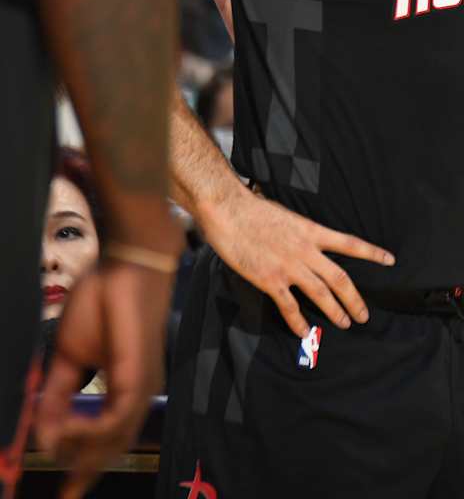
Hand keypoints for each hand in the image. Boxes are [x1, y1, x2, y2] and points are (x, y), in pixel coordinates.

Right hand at [35, 258, 173, 496]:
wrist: (124, 266)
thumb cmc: (100, 304)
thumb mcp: (68, 358)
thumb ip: (58, 395)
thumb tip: (44, 432)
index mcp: (122, 388)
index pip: (106, 437)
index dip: (85, 465)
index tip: (68, 492)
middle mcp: (137, 392)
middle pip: (113, 446)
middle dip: (86, 471)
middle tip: (67, 494)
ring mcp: (142, 385)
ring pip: (115, 438)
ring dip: (81, 450)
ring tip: (54, 449)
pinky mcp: (139, 375)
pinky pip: (117, 418)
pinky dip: (90, 430)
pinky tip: (67, 429)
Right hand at [199, 187, 392, 337]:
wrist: (230, 212)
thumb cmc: (256, 210)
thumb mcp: (290, 215)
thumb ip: (304, 231)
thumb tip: (312, 238)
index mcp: (313, 232)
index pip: (350, 244)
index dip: (372, 253)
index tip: (389, 261)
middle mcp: (306, 251)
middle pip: (339, 278)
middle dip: (354, 299)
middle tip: (365, 314)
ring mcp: (289, 267)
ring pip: (320, 294)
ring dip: (334, 311)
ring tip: (345, 323)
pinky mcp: (269, 280)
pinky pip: (289, 306)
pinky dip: (298, 321)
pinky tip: (305, 332)